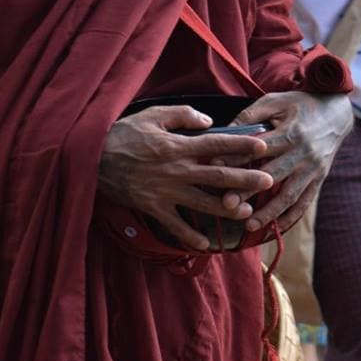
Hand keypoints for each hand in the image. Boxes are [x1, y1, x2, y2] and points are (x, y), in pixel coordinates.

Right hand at [97, 105, 272, 252]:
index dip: (242, 144)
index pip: (218, 144)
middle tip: (268, 181)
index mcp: (179, 145)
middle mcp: (177, 170)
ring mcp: (166, 191)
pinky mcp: (154, 207)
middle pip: (219, 176)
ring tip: (247, 213)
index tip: (263, 146)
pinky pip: (176, 225)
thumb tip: (208, 121)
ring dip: (227, 209)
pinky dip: (190, 237)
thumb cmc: (123, 134)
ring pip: (204, 203)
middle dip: (246, 179)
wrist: (92, 158)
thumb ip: (182, 115)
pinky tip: (206, 245)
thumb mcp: (152, 115)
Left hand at [236, 91, 353, 232]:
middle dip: (249, 192)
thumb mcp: (275, 102)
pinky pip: (305, 202)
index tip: (216, 168)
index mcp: (291, 133)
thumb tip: (224, 133)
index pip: (260, 150)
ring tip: (249, 226)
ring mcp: (313, 169)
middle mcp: (304, 154)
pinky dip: (291, 217)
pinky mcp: (319, 179)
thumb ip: (249, 116)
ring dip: (270, 213)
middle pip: (272, 177)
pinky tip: (275, 228)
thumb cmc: (299, 104)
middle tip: (226, 204)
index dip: (237, 159)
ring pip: (290, 196)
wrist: (336, 113)